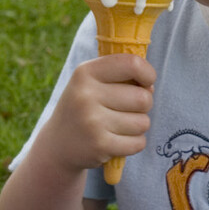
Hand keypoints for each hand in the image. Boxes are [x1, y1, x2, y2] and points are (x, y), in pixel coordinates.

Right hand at [43, 54, 155, 172]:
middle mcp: (86, 95)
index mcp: (85, 72)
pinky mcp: (99, 146)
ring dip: (138, 125)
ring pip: (143, 122)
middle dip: (143, 105)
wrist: (58, 145)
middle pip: (143, 98)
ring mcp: (92, 122)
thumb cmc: (84, 107)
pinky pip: (139, 143)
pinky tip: (118, 140)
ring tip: (119, 125)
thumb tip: (150, 85)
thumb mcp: (91, 82)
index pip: (132, 64)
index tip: (145, 82)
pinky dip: (134, 143)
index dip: (147, 73)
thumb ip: (121, 75)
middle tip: (127, 109)